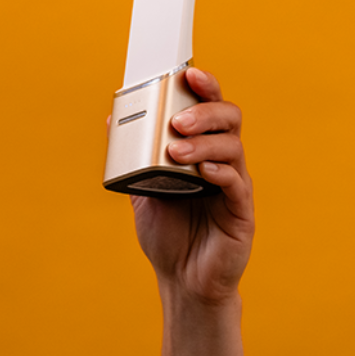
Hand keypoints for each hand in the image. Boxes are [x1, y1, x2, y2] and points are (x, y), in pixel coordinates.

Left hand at [129, 67, 254, 305]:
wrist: (182, 282)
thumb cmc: (167, 235)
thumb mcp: (141, 188)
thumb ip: (130, 155)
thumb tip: (111, 119)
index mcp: (203, 148)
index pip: (209, 106)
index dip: (205, 86)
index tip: (189, 73)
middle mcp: (224, 159)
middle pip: (228, 117)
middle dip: (205, 110)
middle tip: (177, 121)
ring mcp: (236, 183)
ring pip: (233, 145)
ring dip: (204, 142)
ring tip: (176, 151)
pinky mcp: (242, 210)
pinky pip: (237, 182)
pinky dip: (220, 170)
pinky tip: (201, 171)